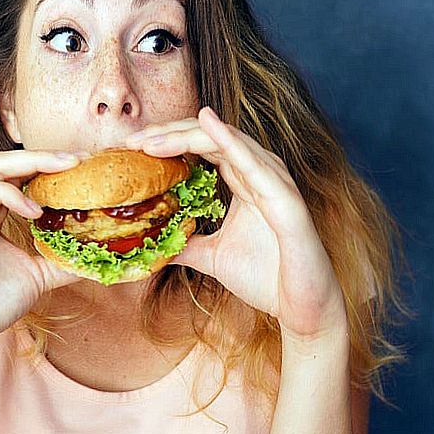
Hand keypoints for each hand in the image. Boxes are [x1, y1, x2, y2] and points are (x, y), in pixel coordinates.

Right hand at [0, 149, 88, 357]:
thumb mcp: (38, 275)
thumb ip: (62, 259)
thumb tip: (98, 253)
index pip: (18, 174)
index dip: (48, 164)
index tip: (84, 164)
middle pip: (5, 161)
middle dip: (42, 155)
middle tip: (78, 158)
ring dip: (28, 164)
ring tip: (62, 171)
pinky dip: (7, 194)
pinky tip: (34, 210)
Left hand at [125, 107, 346, 340]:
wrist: (302, 309)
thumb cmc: (267, 278)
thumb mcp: (212, 257)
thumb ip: (186, 242)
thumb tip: (153, 242)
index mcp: (244, 181)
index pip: (201, 148)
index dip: (167, 142)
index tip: (130, 149)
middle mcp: (259, 174)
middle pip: (210, 138)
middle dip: (169, 134)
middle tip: (131, 140)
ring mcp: (274, 182)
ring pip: (227, 143)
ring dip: (187, 136)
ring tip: (153, 137)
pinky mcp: (285, 199)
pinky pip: (255, 164)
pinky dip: (230, 141)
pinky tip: (207, 123)